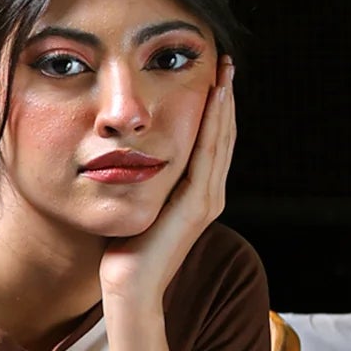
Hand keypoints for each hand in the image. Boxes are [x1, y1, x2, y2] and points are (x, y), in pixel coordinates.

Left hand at [98, 57, 235, 309]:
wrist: (129, 289)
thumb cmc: (125, 253)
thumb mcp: (139, 205)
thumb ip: (146, 182)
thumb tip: (129, 157)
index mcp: (197, 195)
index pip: (211, 142)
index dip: (215, 109)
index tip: (212, 76)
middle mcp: (210, 195)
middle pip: (222, 135)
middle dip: (224, 97)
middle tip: (224, 61)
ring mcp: (207, 200)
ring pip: (221, 139)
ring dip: (224, 102)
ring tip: (224, 69)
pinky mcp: (199, 204)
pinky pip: (209, 153)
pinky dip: (214, 123)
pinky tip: (215, 96)